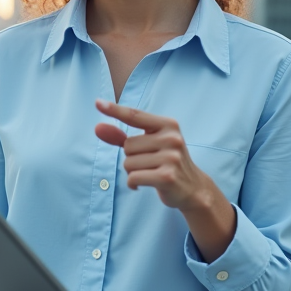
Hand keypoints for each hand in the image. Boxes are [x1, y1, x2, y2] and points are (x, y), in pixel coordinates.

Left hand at [93, 99, 211, 212]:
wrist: (193, 188)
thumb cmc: (167, 162)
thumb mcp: (148, 145)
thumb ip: (122, 136)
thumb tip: (98, 128)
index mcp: (168, 125)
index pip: (135, 116)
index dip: (115, 110)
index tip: (97, 103)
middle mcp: (171, 138)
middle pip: (127, 145)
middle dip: (132, 158)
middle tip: (150, 164)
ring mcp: (171, 158)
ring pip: (128, 163)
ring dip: (133, 172)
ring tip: (150, 173)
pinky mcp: (167, 177)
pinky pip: (133, 177)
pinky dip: (133, 183)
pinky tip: (144, 184)